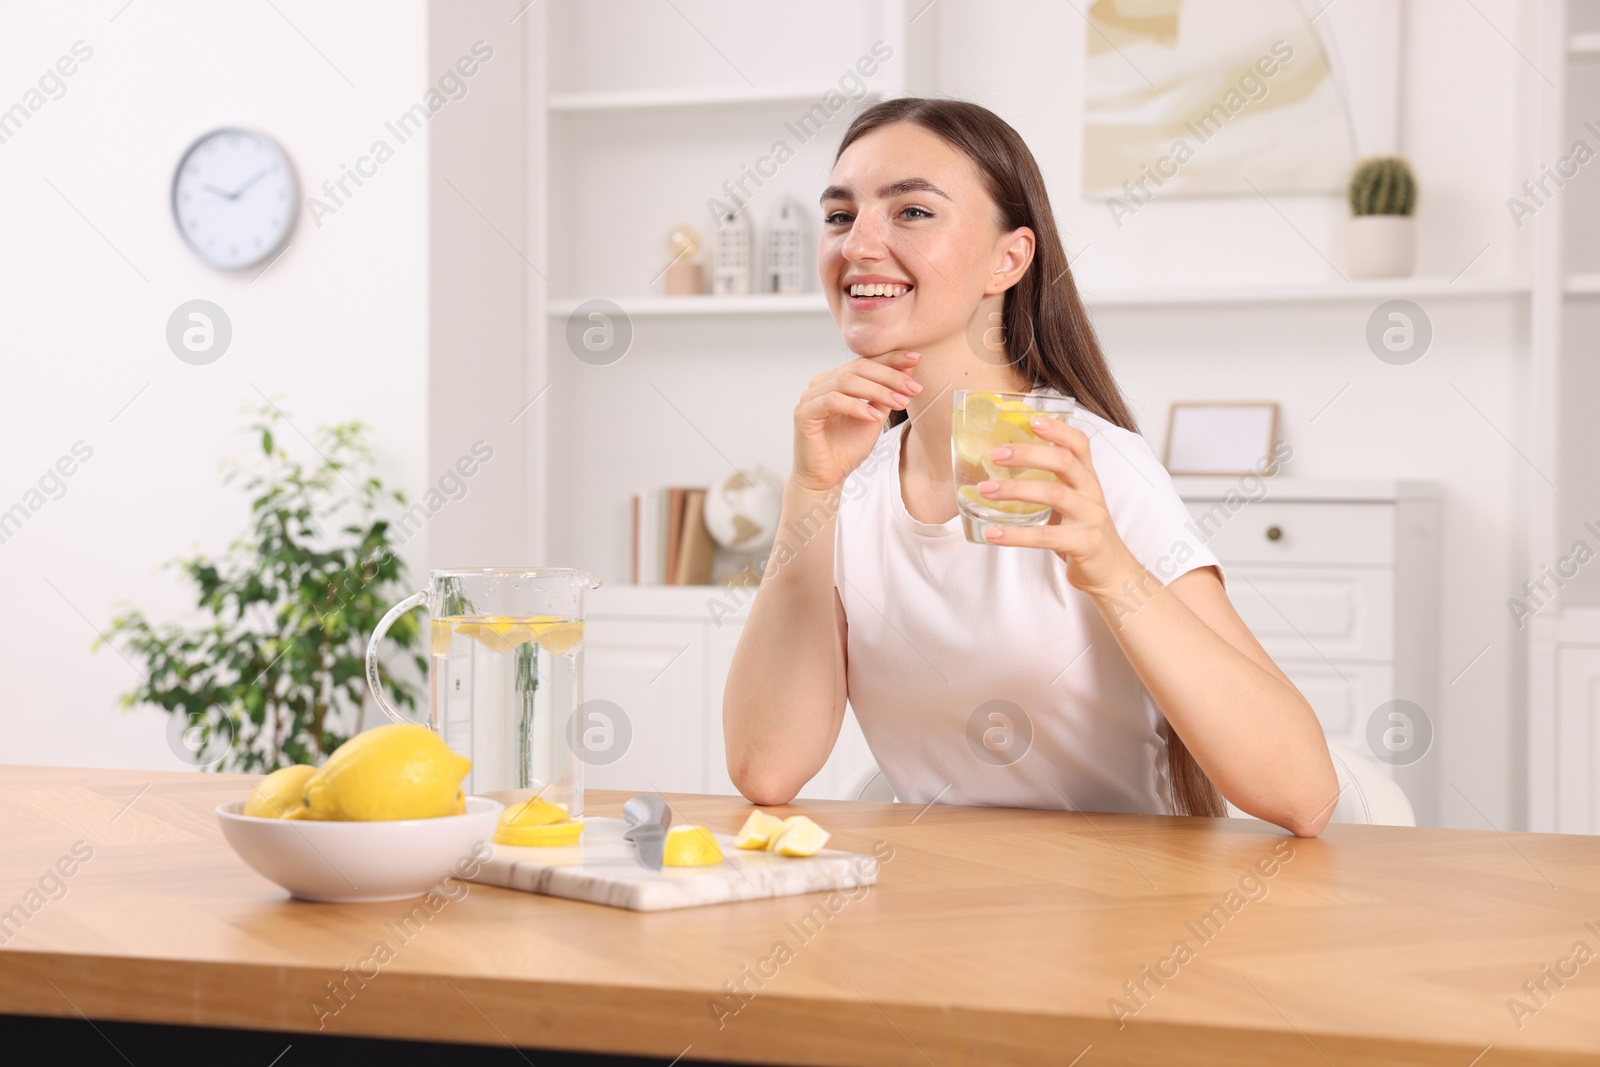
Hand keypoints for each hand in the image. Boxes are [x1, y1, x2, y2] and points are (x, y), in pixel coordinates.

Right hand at [791, 350, 921, 492]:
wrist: (826, 478)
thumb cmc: (846, 449)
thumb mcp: (875, 417)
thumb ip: (886, 394)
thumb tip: (909, 368)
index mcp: (836, 379)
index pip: (865, 361)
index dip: (891, 359)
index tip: (916, 359)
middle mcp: (821, 383)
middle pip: (858, 368)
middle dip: (889, 376)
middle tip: (912, 388)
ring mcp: (810, 397)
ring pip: (846, 382)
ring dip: (878, 391)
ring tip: (899, 403)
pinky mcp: (803, 414)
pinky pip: (831, 401)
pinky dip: (856, 407)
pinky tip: (874, 417)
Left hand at [975, 414, 1140, 596]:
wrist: (1112, 572)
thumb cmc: (1084, 533)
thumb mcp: (1073, 502)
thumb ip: (1051, 483)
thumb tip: (1006, 464)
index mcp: (1088, 479)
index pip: (1079, 444)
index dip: (1058, 429)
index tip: (1032, 420)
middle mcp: (1092, 493)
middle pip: (1064, 461)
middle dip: (1028, 454)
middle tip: (994, 455)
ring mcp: (1090, 518)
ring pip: (1053, 494)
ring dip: (1014, 490)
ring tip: (985, 490)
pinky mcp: (1085, 544)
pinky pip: (1045, 537)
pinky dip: (1015, 535)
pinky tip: (992, 533)